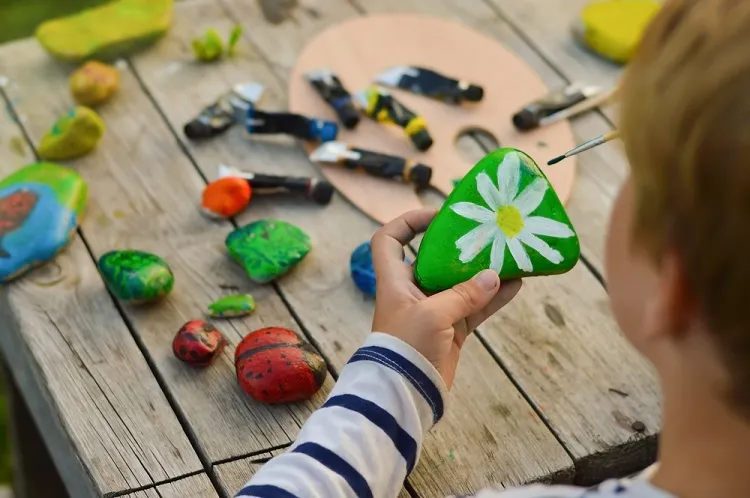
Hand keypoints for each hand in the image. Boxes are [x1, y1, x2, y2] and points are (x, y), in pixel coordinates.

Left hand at [371, 208, 521, 388]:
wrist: (405, 392)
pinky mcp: (451, 331)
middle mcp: (413, 291)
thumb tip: (495, 276)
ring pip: (461, 283)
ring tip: (510, 256)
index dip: (407, 222)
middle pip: (434, 258)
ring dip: (483, 272)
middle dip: (460, 246)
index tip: (437, 217)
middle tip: (486, 233)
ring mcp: (434, 311)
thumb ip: (463, 294)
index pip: (389, 240)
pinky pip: (475, 307)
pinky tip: (516, 286)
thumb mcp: (433, 314)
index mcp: (395, 280)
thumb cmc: (407, 345)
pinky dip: (494, 298)